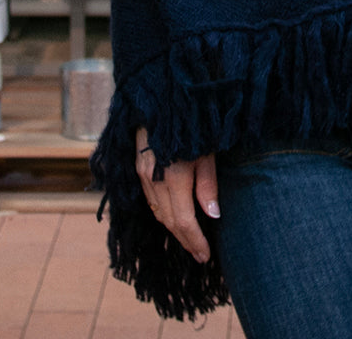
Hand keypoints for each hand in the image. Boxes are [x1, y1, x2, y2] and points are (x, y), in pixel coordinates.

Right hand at [134, 127, 219, 262]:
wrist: (159, 96)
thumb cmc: (192, 121)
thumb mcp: (207, 151)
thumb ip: (208, 184)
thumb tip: (213, 215)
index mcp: (174, 178)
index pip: (184, 222)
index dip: (195, 241)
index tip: (206, 255)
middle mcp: (154, 181)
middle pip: (170, 221)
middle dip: (185, 240)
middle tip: (200, 253)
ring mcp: (143, 175)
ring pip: (158, 212)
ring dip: (174, 228)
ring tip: (190, 239)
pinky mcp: (138, 167)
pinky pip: (150, 200)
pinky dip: (163, 212)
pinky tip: (173, 216)